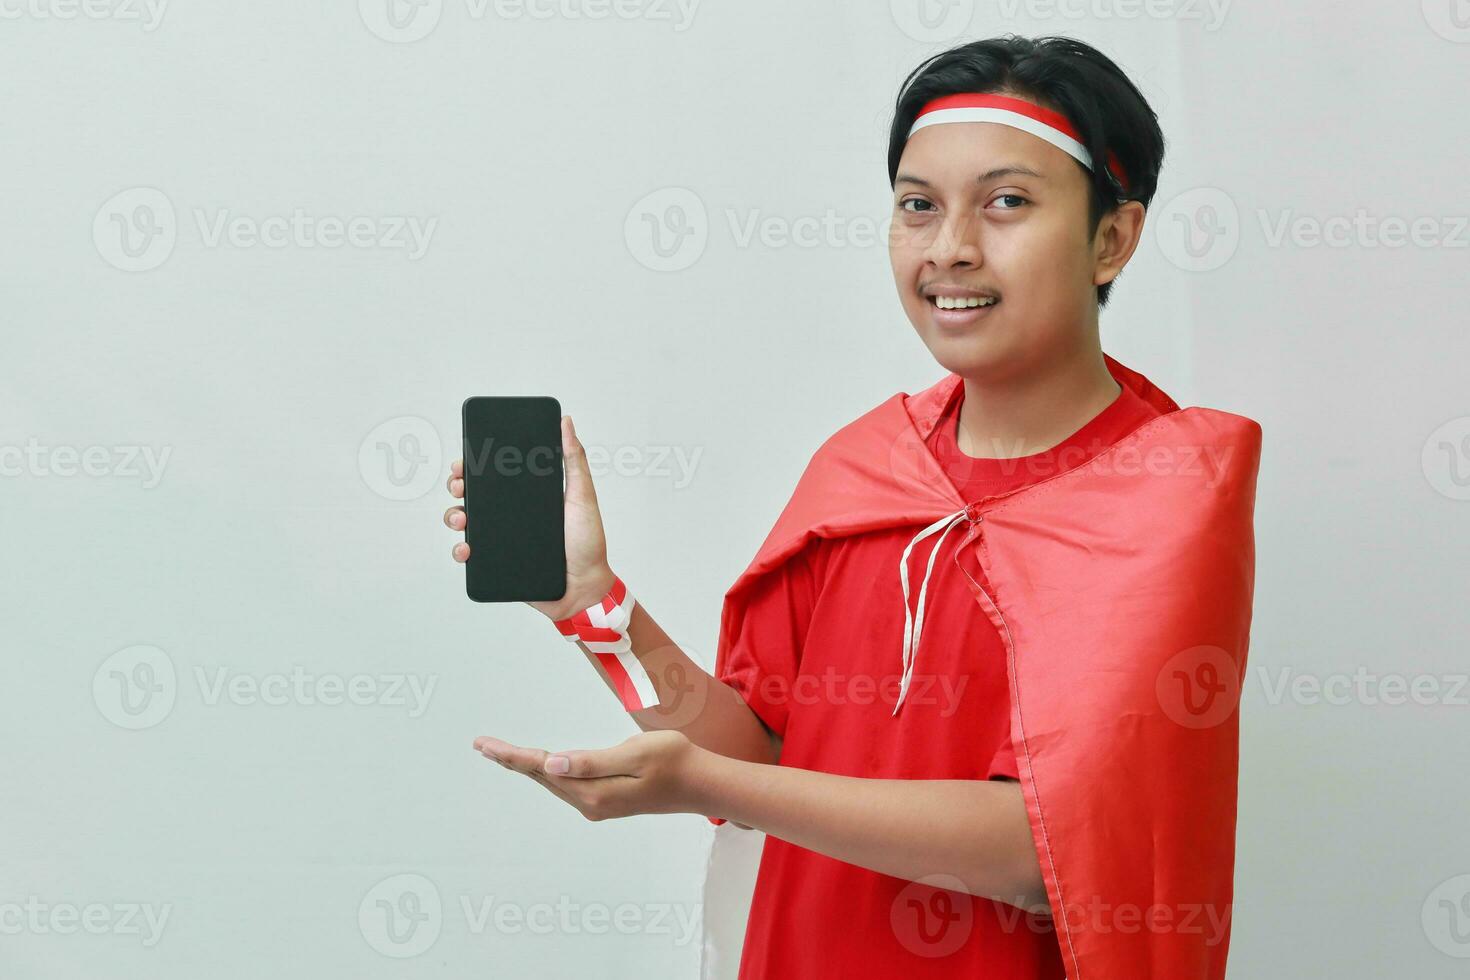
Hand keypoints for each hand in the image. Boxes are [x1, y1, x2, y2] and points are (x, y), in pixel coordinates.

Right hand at [445, 414, 616, 621]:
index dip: (476, 464)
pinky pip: (470, 555)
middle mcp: (510, 515)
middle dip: (458, 485)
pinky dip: (460, 549)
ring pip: (466, 522)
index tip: (466, 457)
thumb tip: (566, 422)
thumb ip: (574, 460)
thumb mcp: (583, 496)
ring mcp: (501, 539)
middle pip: (474, 494)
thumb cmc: (588, 543)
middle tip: (460, 484)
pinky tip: (466, 547)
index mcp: (527, 497)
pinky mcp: (496, 563)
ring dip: (453, 515)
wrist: (585, 587)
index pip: (496, 474)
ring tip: (461, 517)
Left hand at [472, 729, 707, 820]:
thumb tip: (550, 765)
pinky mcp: (607, 799)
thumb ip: (591, 761)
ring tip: (502, 753)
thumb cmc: (674, 761)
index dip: (512, 756)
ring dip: (528, 766)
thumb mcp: (634, 754)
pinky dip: (548, 771)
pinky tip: (541, 765)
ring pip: (554, 781)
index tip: (484, 745)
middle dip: (512, 760)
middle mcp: (591, 803)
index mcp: (594, 793)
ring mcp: (599, 804)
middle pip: (542, 777)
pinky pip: (568, 784)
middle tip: (483, 745)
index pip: (542, 769)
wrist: (702, 783)